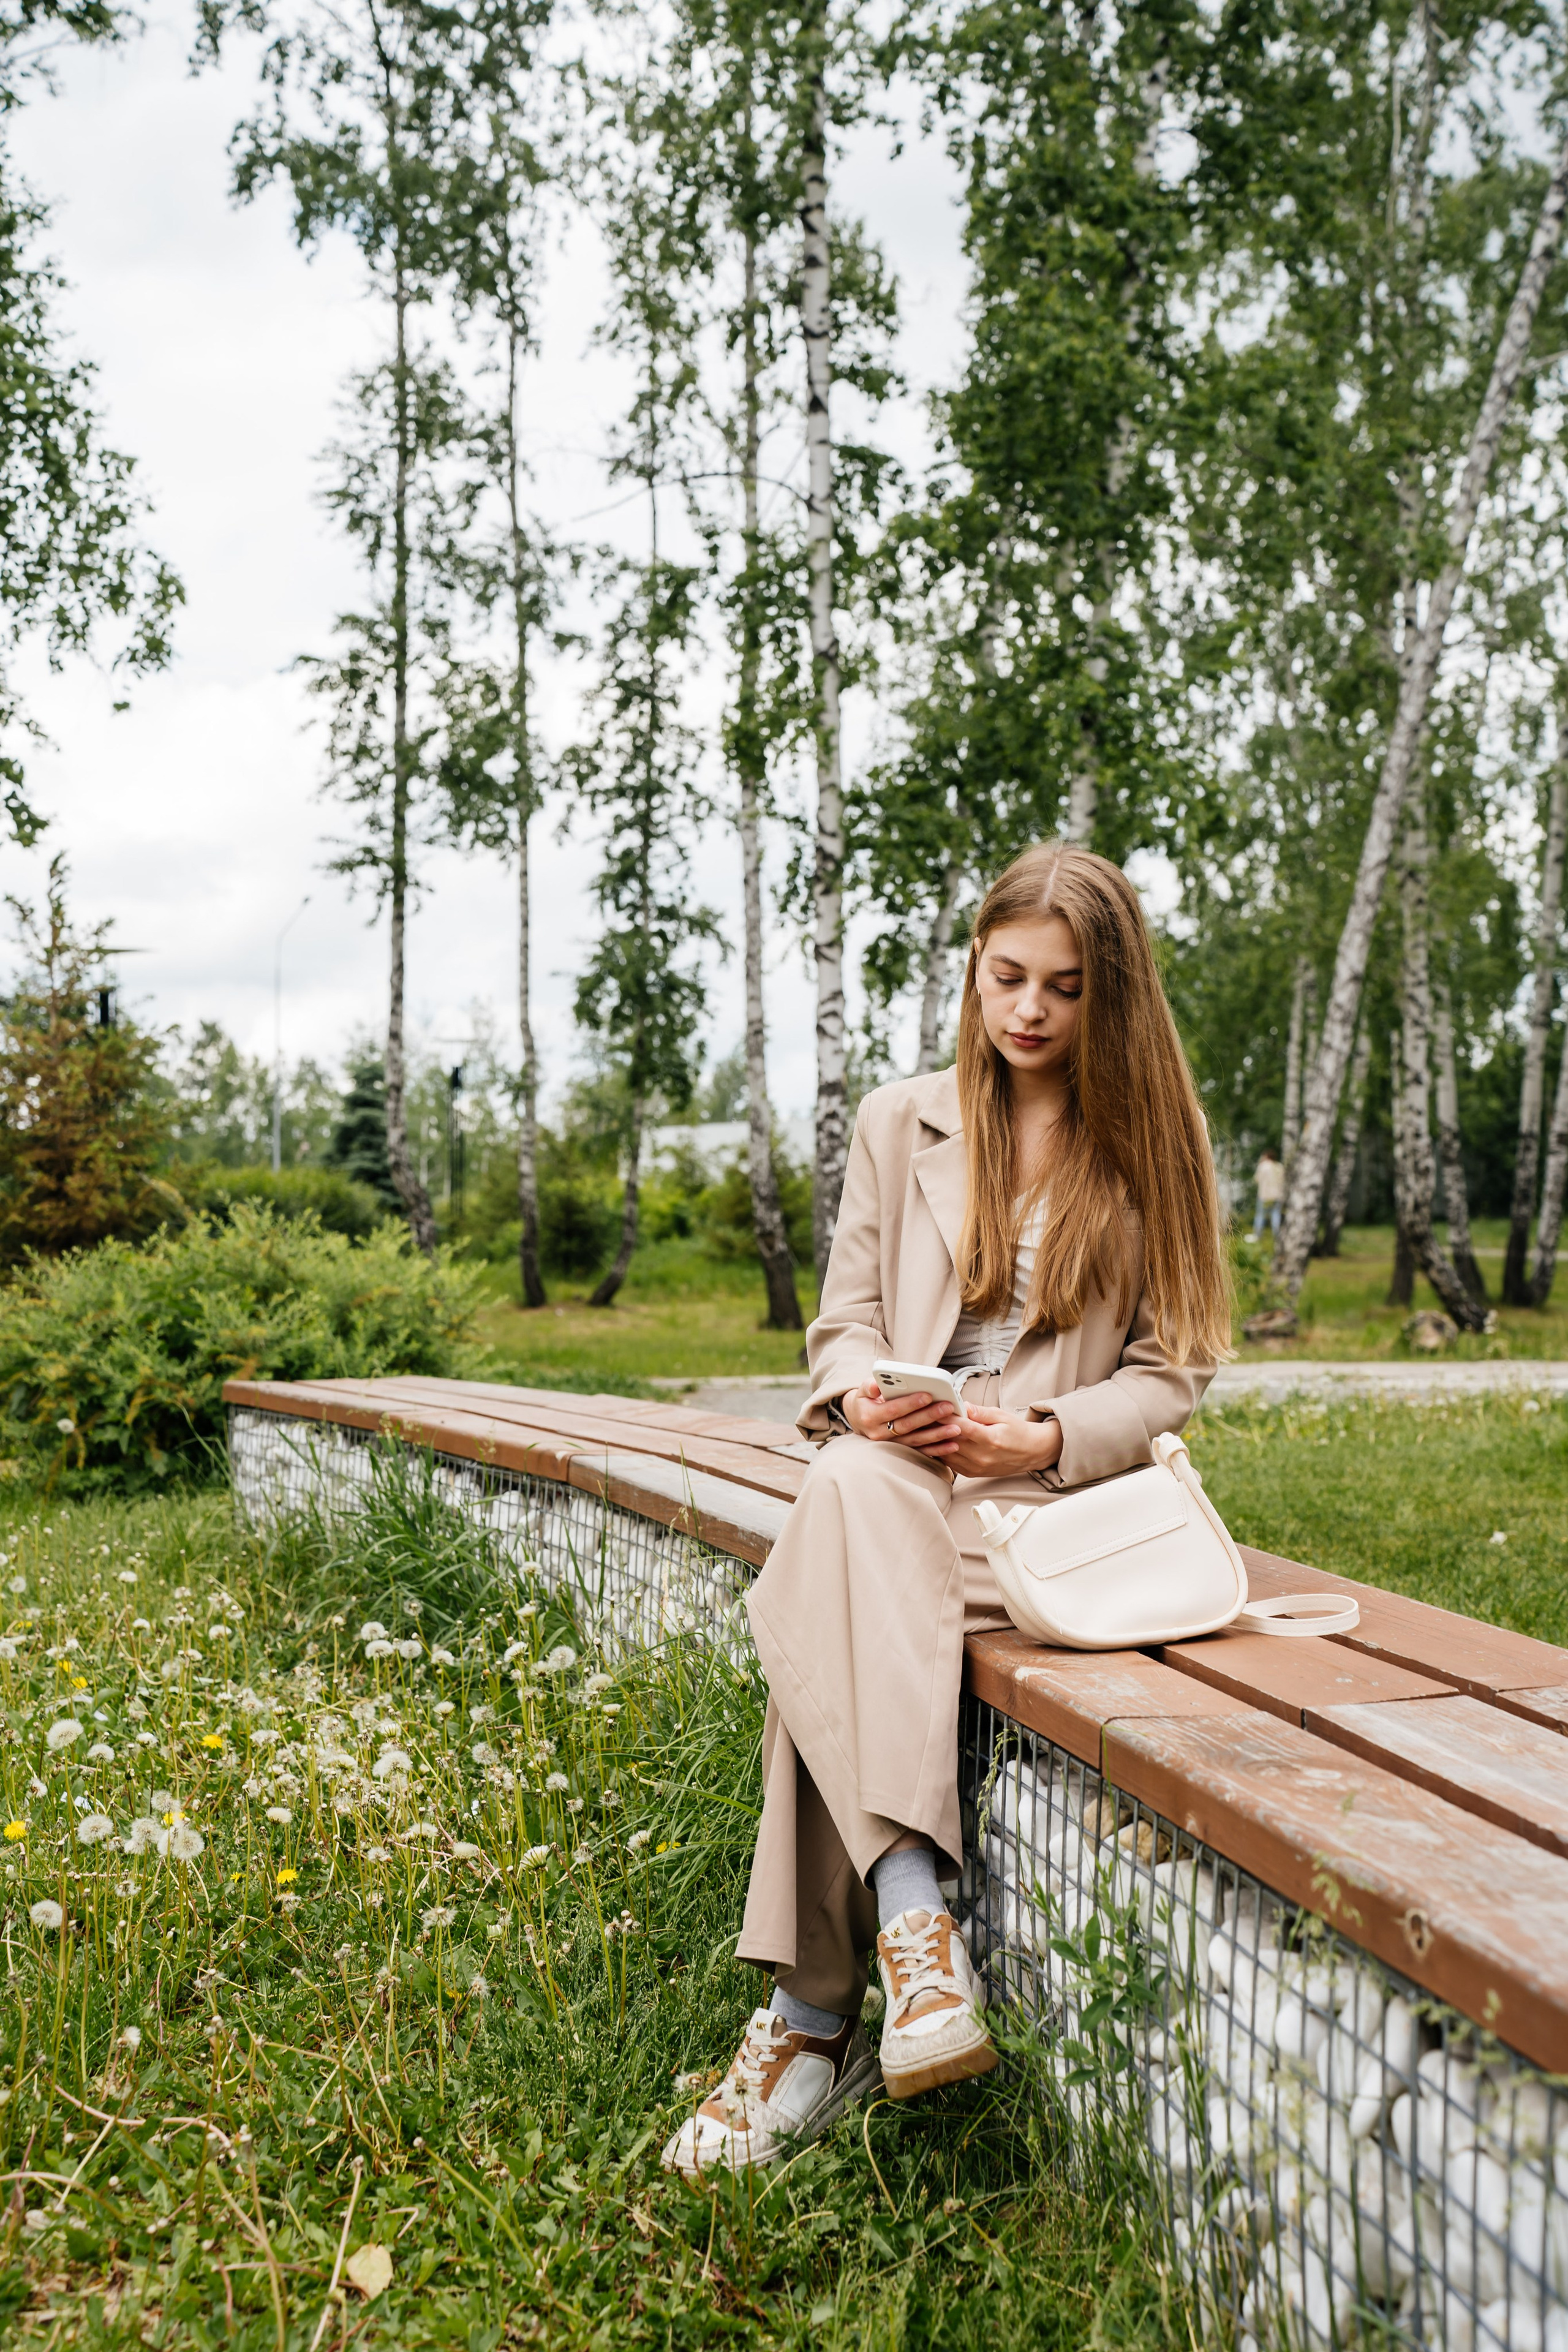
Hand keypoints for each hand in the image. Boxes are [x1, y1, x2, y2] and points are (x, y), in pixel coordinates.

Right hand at [841, 1380, 962, 1448]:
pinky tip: (953, 1445)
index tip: (928, 1395)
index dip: (910, 1403)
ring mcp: (892, 1445)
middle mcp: (880, 1434)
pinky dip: (938, 1450)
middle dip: (929, 1416)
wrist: (859, 1420)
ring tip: (957, 1428)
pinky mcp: (902, 1451)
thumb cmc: (866, 1400)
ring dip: (938, 1435)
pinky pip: (921, 1452)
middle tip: (948, 1408)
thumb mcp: (862, 1390)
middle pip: (908, 1426)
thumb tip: (876, 1386)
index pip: (893, 1410)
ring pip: (917, 1441)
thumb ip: (869, 1386)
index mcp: (870, 1417)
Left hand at [901, 1402, 1062, 1479]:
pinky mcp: (971, 1473)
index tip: (932, 1407)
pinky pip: (949, 1462)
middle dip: (933, 1427)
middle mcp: (981, 1456)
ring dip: (932, 1440)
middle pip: (949, 1440)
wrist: (1031, 1453)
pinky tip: (930, 1440)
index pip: (962, 1428)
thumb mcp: (1001, 1415)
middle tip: (918, 1414)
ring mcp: (975, 1467)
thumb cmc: (1017, 1431)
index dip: (945, 1417)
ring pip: (945, 1453)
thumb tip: (961, 1405)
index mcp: (990, 1440)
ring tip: (919, 1426)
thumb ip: (980, 1412)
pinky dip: (939, 1451)